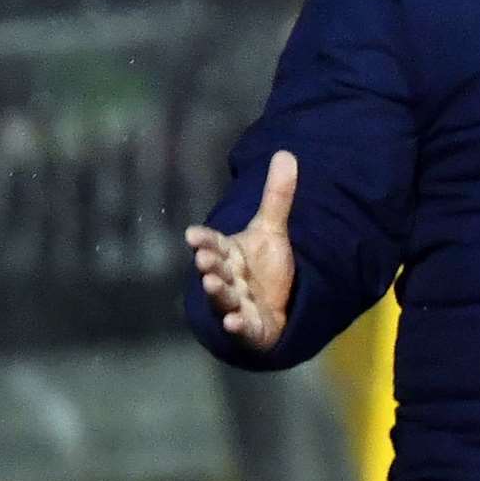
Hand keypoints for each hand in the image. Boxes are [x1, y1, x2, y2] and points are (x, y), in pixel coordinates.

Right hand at [185, 150, 297, 352]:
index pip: (214, 243)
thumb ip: (277, 195)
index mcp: (229, 254)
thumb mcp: (272, 230)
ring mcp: (236, 303)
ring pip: (223, 297)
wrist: (274, 309)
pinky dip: (236, 324)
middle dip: (209, 263)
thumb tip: (286, 152)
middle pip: (216, 269)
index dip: (203, 239)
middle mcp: (228, 278)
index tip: (193, 234)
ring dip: (217, 291)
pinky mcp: (249, 327)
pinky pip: (241, 327)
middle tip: (202, 257)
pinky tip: (234, 320)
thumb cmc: (264, 269)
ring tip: (212, 283)